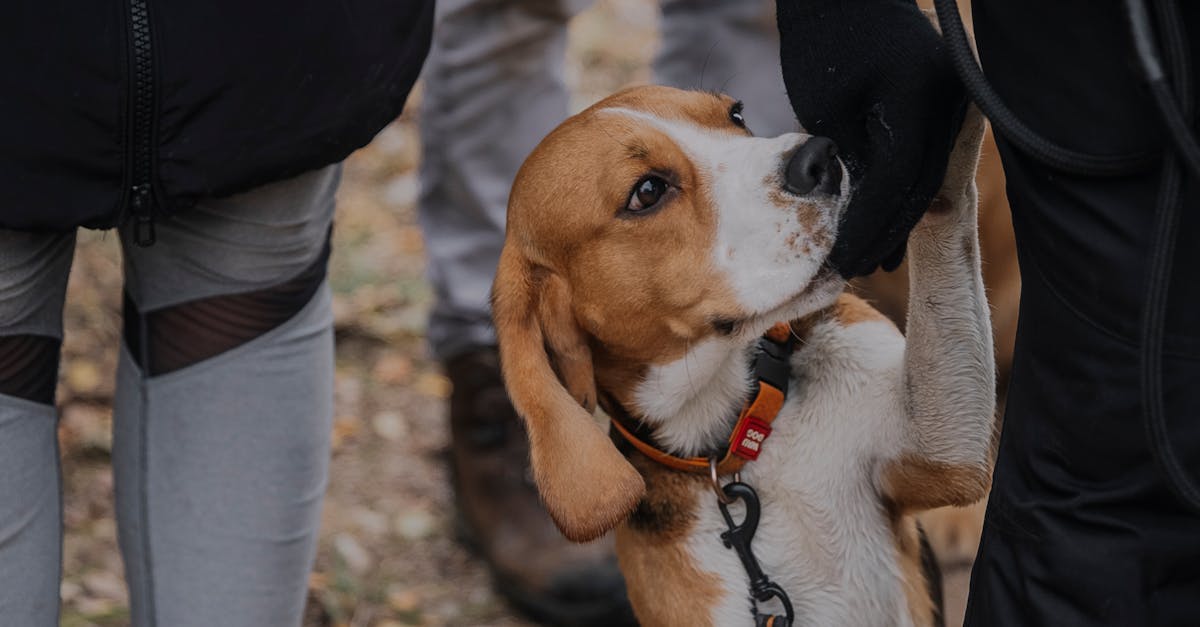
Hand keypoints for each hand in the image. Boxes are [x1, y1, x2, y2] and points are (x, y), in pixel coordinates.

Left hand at [776, 0, 966, 276]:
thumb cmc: (824, 45)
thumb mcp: (827, 109)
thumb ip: (850, 162)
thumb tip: (859, 219)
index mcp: (915, 93)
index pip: (895, 179)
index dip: (869, 227)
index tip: (845, 259)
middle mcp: (949, 97)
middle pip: (920, 184)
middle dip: (887, 231)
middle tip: (859, 267)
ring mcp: (957, 99)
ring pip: (929, 175)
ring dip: (901, 219)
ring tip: (875, 258)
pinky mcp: (951, 103)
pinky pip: (931, 157)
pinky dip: (908, 191)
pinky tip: (892, 225)